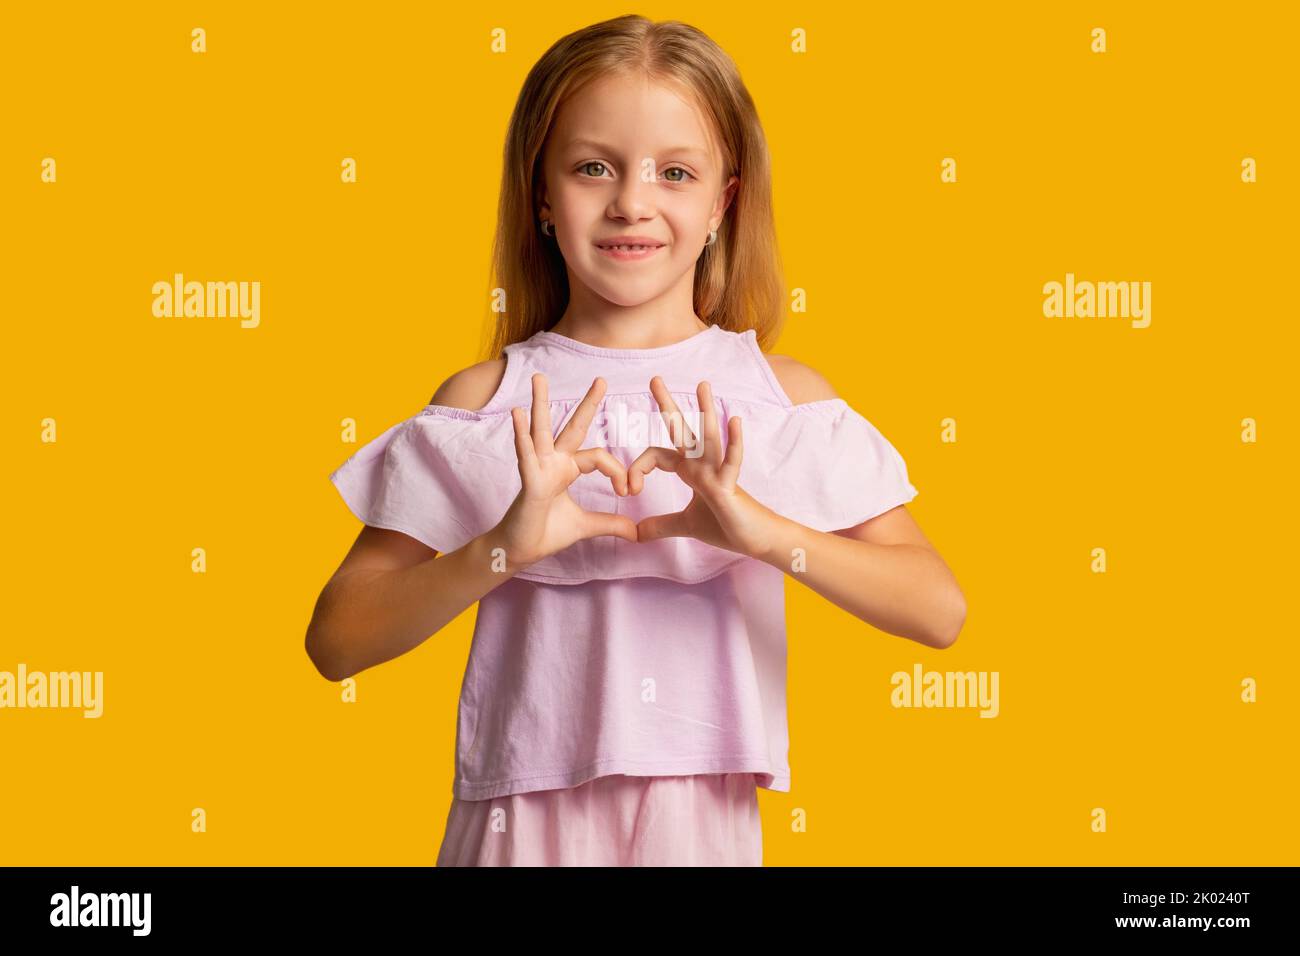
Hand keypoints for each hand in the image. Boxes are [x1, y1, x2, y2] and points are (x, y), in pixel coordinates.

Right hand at [495, 373, 637, 566]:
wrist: (520, 550)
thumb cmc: (546, 532)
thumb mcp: (586, 526)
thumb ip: (610, 523)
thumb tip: (636, 532)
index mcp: (567, 469)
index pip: (599, 457)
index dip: (617, 471)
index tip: (628, 492)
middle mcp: (554, 463)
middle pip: (573, 427)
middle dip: (588, 403)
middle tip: (601, 379)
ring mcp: (538, 468)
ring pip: (542, 430)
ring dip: (541, 403)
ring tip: (540, 378)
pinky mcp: (528, 481)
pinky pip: (525, 454)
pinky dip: (521, 434)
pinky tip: (517, 414)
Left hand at [626, 377, 779, 560]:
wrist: (756, 540)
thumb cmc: (727, 526)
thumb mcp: (686, 525)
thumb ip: (661, 525)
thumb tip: (636, 534)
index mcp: (690, 470)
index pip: (656, 456)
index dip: (637, 469)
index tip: (628, 490)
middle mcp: (702, 465)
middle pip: (681, 430)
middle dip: (667, 405)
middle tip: (655, 379)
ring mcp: (717, 472)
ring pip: (708, 437)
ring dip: (704, 411)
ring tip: (702, 384)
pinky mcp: (730, 486)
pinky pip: (732, 461)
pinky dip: (734, 442)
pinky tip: (734, 421)